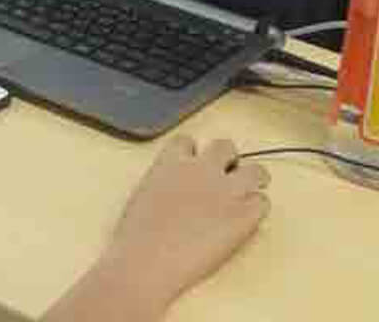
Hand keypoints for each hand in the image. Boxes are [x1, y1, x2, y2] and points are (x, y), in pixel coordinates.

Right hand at [102, 136, 269, 312]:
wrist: (148, 259)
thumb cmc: (138, 234)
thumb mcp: (145, 194)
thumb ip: (166, 181)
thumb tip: (178, 190)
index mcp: (171, 161)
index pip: (189, 142)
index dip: (194, 154)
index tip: (195, 167)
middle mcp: (201, 169)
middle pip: (226, 147)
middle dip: (228, 161)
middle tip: (225, 181)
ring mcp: (225, 190)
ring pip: (257, 170)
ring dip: (252, 181)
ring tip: (246, 197)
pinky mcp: (243, 215)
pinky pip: (263, 203)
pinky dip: (257, 210)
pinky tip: (244, 222)